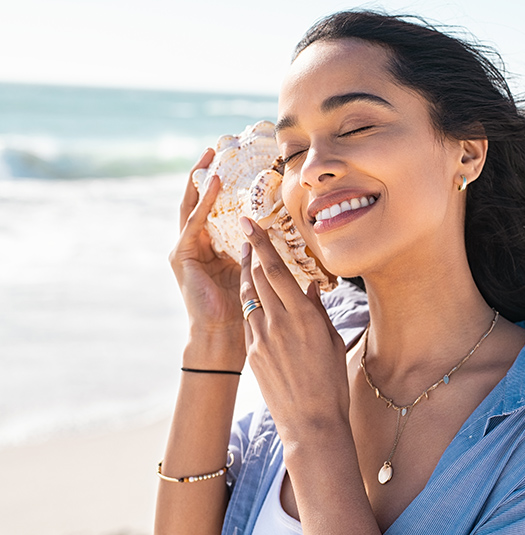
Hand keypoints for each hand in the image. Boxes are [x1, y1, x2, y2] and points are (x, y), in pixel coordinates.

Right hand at [169, 150, 243, 345]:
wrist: (224, 336)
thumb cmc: (245, 308)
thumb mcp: (254, 270)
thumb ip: (259, 251)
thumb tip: (282, 234)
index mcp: (213, 248)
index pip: (216, 209)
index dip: (223, 186)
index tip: (234, 161)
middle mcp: (197, 245)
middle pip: (199, 201)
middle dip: (206, 175)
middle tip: (214, 148)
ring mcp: (186, 249)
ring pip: (192, 206)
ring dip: (201, 180)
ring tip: (210, 157)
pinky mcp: (182, 255)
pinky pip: (195, 223)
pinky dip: (204, 203)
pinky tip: (215, 184)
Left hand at [238, 216, 350, 437]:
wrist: (310, 422)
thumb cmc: (330, 381)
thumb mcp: (331, 341)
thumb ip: (318, 310)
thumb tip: (311, 286)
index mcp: (303, 316)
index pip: (277, 270)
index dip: (261, 244)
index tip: (249, 222)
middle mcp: (278, 323)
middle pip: (258, 277)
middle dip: (251, 253)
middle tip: (246, 232)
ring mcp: (261, 339)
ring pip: (249, 297)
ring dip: (248, 276)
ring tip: (247, 260)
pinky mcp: (252, 354)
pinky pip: (249, 320)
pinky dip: (252, 304)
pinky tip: (256, 299)